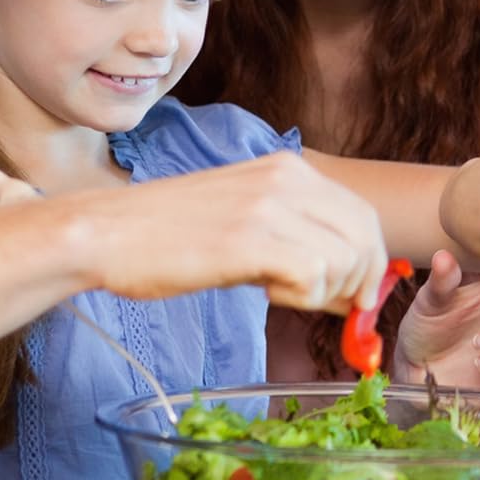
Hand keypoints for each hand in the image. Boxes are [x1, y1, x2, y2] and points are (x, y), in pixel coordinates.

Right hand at [82, 152, 387, 315]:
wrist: (108, 232)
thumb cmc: (171, 234)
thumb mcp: (248, 218)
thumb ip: (300, 240)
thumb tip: (353, 288)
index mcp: (289, 169)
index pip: (363, 215)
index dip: (372, 263)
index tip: (358, 298)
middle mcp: (287, 179)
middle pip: (365, 237)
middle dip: (360, 284)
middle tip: (333, 310)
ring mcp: (269, 206)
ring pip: (343, 259)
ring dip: (322, 292)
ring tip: (278, 291)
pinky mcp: (248, 239)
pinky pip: (312, 274)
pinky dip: (301, 298)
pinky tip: (265, 292)